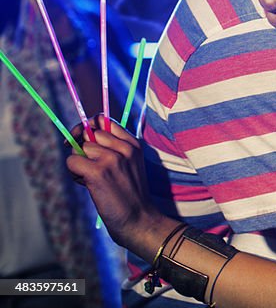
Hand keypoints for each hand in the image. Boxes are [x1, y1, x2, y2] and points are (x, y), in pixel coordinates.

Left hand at [66, 118, 158, 250]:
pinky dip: (74, 174)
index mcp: (133, 143)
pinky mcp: (98, 172)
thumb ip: (113, 148)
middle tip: (91, 166)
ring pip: (79, 149)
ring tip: (92, 179)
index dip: (88, 127)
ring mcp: (111, 158)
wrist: (139, 219)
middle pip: (88, 133)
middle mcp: (123, 147)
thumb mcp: (130, 164)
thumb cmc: (129, 194)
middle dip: (82, 148)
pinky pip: (72, 161)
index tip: (82, 137)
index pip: (103, 120)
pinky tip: (88, 185)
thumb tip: (81, 138)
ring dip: (79, 164)